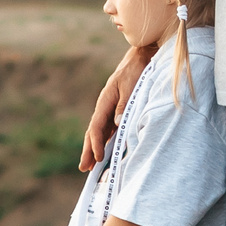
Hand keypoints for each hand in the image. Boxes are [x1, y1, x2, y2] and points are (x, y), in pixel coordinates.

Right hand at [81, 45, 149, 170]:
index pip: (97, 127)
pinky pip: (108, 129)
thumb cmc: (136, 70)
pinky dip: (104, 142)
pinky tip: (104, 151)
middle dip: (88, 151)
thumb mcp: (131, 86)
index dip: (96, 144)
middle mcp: (105, 107)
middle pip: (93, 132)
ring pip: (99, 132)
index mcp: (105, 101)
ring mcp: (110, 109)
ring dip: (94, 148)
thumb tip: (117, 123)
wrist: (141, 57)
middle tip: (84, 168)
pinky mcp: (117, 110)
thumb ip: (124, 105)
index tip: (98, 158)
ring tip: (90, 165)